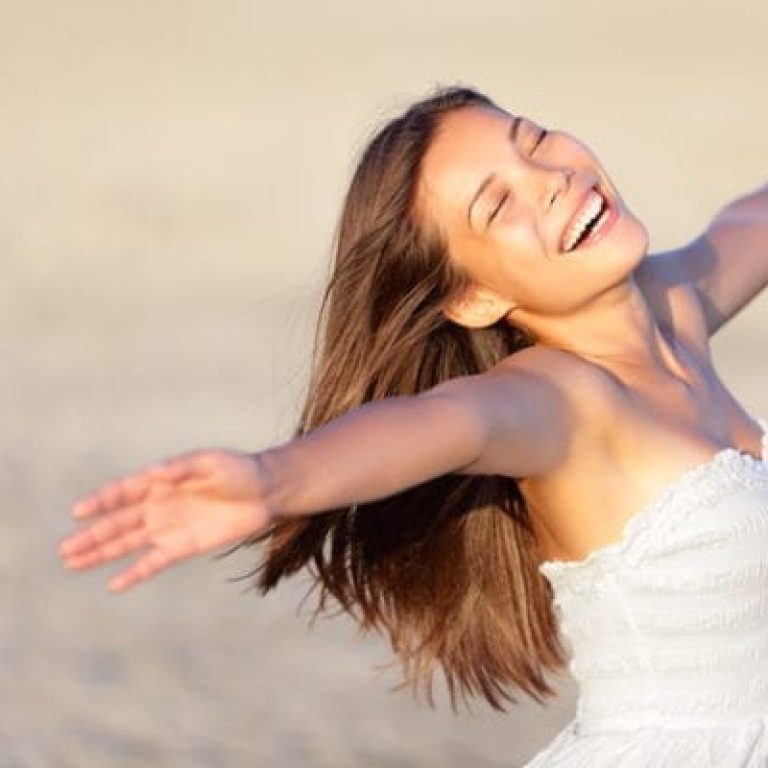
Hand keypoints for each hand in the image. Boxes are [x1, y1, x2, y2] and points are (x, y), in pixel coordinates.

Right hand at [59, 449, 271, 591]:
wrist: (265, 492)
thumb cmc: (237, 471)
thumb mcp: (211, 463)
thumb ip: (181, 468)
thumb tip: (154, 472)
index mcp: (160, 481)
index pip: (123, 492)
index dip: (101, 501)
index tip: (78, 512)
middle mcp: (158, 505)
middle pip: (118, 522)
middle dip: (92, 535)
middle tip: (63, 550)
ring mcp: (169, 527)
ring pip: (128, 543)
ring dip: (102, 553)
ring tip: (73, 563)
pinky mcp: (184, 546)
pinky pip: (154, 562)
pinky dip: (135, 573)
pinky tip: (114, 584)